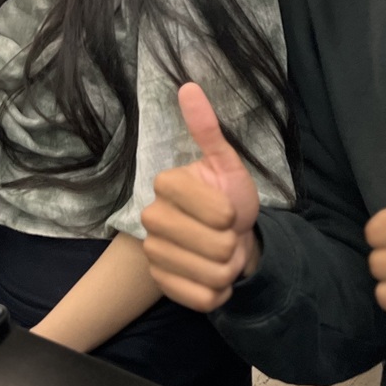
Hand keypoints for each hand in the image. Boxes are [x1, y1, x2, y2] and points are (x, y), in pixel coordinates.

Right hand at [140, 84, 261, 311]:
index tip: (228, 208)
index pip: (218, 211)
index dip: (232, 213)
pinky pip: (204, 299)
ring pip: (213, 274)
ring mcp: (152, 252)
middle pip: (217, 246)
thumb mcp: (226, 163)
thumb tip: (189, 87)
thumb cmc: (228, 197)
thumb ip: (208, 129)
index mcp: (166, 184)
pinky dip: (219, 293)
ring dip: (229, 269)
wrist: (224, 237)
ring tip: (221, 254)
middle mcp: (151, 217)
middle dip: (234, 244)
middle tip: (227, 234)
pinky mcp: (160, 283)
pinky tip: (213, 277)